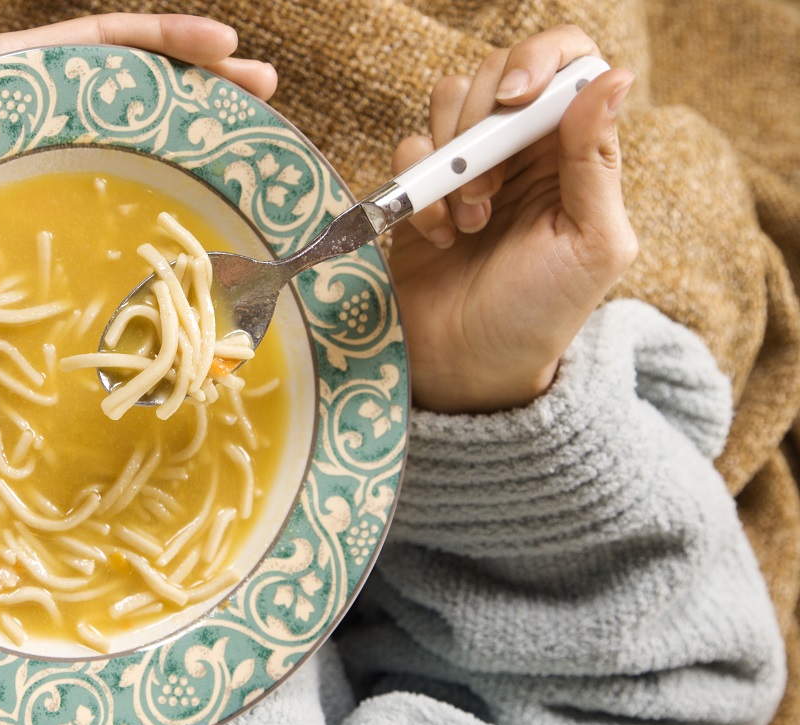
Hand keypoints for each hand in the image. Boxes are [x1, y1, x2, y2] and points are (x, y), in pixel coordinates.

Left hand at [0, 14, 277, 453]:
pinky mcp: (30, 246)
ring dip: (190, 152)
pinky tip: (190, 243)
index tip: (223, 49)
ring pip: (126, 159)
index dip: (159, 41)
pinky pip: (99, 226)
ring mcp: (34, 191)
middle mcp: (27, 134)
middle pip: (129, 95)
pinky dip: (150, 227)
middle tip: (264, 93)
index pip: (93, 47)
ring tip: (249, 155)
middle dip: (201, 85)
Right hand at [387, 26, 636, 413]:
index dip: (540, 61)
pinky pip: (409, 150)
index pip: (568, 63)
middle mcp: (524, 149)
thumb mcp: (592, 245)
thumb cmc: (540, 315)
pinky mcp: (421, 188)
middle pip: (498, 72)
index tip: (515, 103)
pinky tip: (441, 236)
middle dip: (486, 122)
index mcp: (576, 152)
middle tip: (489, 187)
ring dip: (454, 156)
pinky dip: (420, 190)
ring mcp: (469, 166)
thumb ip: (597, 162)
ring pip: (449, 99)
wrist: (469, 368)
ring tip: (471, 220)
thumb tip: (610, 79)